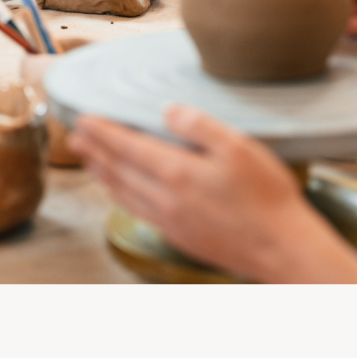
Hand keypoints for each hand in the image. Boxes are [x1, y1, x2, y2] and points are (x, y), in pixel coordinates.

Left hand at [68, 106, 356, 283]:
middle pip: (119, 170)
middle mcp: (165, 198)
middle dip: (95, 151)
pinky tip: (122, 193)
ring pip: (124, 193)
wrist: (281, 248)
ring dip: (103, 174)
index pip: (128, 146)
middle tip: (74, 137)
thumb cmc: (267, 196)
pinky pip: (138, 211)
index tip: (84, 119)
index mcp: (177, 172)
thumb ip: (199, 125)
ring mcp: (171, 220)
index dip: (103, 131)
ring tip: (89, 161)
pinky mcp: (180, 236)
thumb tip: (167, 109)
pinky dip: (121, 197)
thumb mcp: (239, 146)